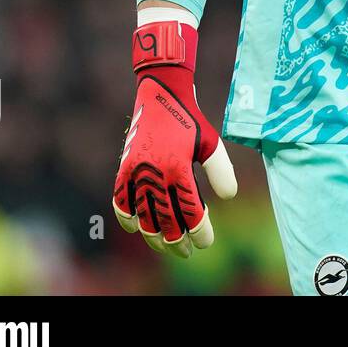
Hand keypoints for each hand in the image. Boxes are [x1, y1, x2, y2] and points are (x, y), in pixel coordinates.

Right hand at [112, 21, 236, 257]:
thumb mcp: (211, 142)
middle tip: (187, 253)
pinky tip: (135, 227)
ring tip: (166, 246)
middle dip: (177, 241)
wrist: (162, 93)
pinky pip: (120, 200)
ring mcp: (136, 172)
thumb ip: (221, 171)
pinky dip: (126, 216)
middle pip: (164, 219)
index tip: (206, 242)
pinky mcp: (124, 167)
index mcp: (178, 168)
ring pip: (142, 215)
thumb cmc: (191, 119)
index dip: (199, 231)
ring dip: (153, 235)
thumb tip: (228, 198)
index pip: (189, 211)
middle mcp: (154, 173)